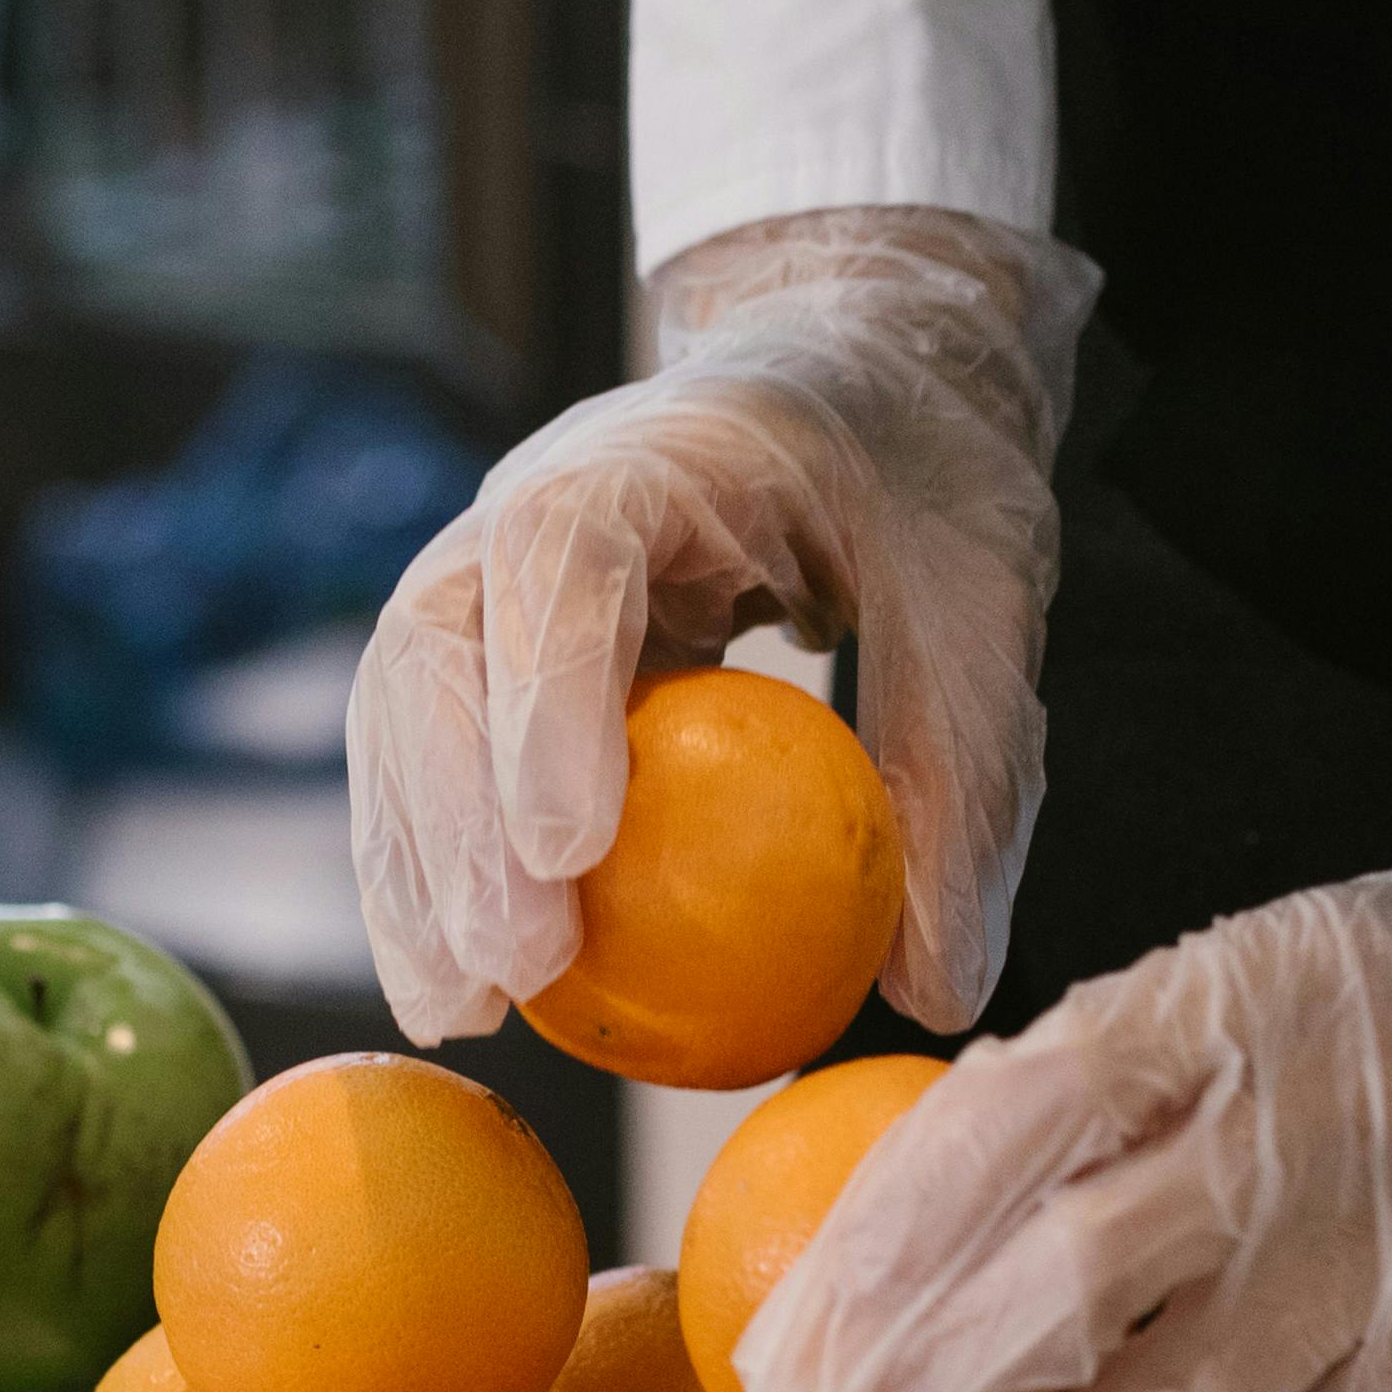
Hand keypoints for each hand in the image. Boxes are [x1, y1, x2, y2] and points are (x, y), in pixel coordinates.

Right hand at [350, 206, 1091, 1043]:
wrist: (865, 380)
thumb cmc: (923, 484)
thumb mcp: (983, 614)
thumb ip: (960, 782)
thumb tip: (937, 992)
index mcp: (662, 452)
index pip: (562, 556)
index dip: (549, 702)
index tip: (571, 853)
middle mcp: (538, 495)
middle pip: (444, 645)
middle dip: (458, 818)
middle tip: (518, 971)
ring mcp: (496, 566)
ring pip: (408, 707)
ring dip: (420, 862)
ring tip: (461, 1011)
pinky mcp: (495, 641)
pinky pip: (433, 751)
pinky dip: (438, 864)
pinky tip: (469, 987)